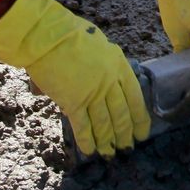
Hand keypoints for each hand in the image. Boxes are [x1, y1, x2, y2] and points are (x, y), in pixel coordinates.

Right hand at [0, 0, 147, 156]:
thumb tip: (101, 82)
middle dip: (124, 134)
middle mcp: (110, 82)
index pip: (135, 97)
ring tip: (110, 154)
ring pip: (104, 124)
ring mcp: (93, 93)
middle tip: (127, 149)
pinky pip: (83, 126)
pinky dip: (87, 140)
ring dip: (107, 141)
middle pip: (121, 114)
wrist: (47, 36)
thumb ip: (104, 65)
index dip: (139, 118)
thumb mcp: (98, 45)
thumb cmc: (68, 34)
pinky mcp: (74, 102)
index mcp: (119, 65)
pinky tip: (90, 151)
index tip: (142, 133)